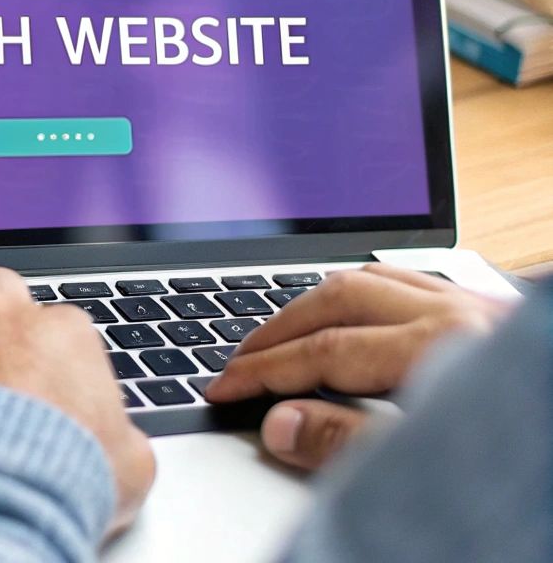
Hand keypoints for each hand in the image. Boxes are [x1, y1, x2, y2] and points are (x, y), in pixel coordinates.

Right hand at [205, 264, 509, 469]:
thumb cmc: (537, 454)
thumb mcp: (439, 465)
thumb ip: (356, 445)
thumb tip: (281, 424)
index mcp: (440, 347)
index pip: (322, 353)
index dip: (263, 373)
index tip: (222, 389)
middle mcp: (461, 314)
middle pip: (340, 298)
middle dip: (278, 326)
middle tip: (238, 359)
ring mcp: (485, 309)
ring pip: (379, 278)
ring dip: (319, 300)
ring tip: (284, 330)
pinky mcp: (504, 315)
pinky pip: (420, 282)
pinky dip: (375, 292)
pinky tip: (368, 311)